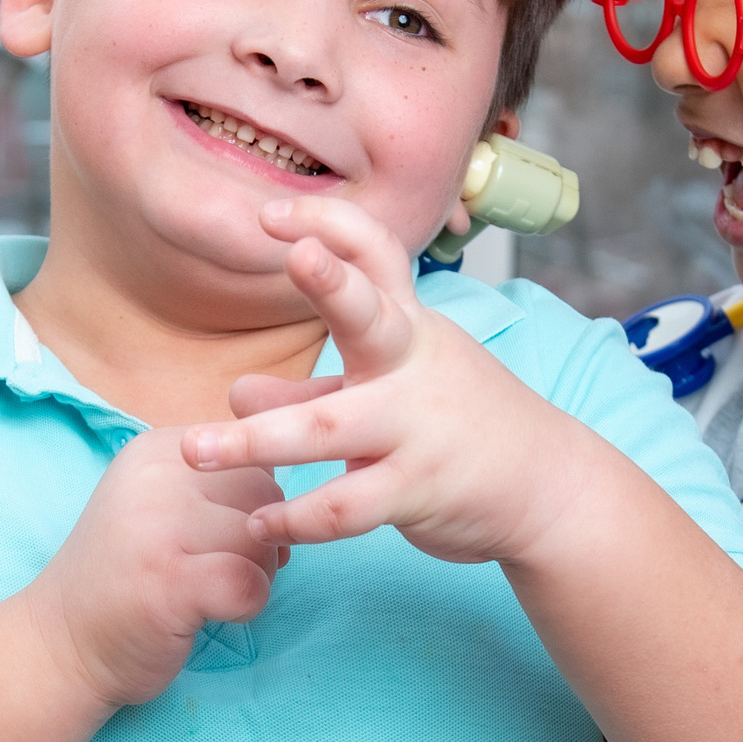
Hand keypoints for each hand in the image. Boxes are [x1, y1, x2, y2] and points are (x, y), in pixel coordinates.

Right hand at [24, 431, 286, 707]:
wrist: (61, 644)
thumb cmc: (127, 577)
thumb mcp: (161, 505)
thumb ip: (217, 483)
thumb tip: (299, 492)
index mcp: (157, 450)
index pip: (251, 451)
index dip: (256, 500)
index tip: (222, 534)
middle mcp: (155, 477)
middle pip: (265, 492)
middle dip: (263, 537)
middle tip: (227, 568)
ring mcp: (158, 527)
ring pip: (263, 537)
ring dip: (257, 574)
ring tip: (215, 590)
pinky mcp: (168, 581)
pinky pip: (251, 584)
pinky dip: (247, 607)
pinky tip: (211, 613)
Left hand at [181, 197, 592, 567]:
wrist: (549, 488)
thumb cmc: (461, 425)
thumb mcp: (393, 391)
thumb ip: (313, 390)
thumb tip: (238, 391)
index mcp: (410, 328)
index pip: (377, 255)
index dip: (330, 226)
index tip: (272, 216)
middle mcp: (415, 366)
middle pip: (370, 318)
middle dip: (331, 284)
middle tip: (294, 257)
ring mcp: (418, 429)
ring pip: (330, 428)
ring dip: (258, 439)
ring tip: (194, 451)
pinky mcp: (419, 490)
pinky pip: (348, 506)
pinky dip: (298, 517)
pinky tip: (259, 524)